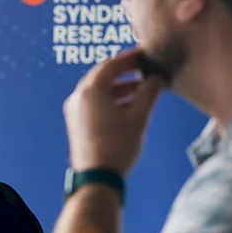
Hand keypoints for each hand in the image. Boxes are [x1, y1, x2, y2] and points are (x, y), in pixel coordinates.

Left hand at [63, 48, 162, 175]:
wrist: (97, 177)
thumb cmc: (118, 144)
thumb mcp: (139, 116)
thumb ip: (149, 91)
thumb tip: (157, 78)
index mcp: (91, 90)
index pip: (111, 64)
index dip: (130, 58)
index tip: (146, 55)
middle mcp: (78, 96)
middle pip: (101, 75)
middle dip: (124, 71)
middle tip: (144, 68)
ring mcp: (74, 110)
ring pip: (98, 90)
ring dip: (118, 86)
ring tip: (142, 89)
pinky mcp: (76, 122)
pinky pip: (93, 102)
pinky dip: (110, 99)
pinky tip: (128, 105)